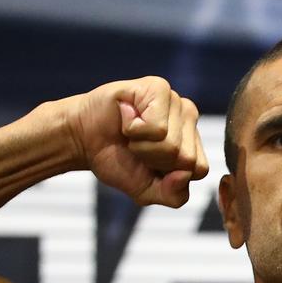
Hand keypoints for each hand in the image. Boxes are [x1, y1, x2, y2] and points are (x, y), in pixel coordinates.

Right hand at [61, 77, 208, 206]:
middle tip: (136, 146)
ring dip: (141, 145)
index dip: (168, 175)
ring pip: (171, 144)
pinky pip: (156, 127)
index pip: (198, 169)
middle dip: (153, 160)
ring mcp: (175, 100)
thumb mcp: (148, 190)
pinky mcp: (158, 87)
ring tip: (130, 133)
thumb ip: (174, 194)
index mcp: (193, 140)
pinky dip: (134, 130)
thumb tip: (185, 175)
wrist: (83, 139)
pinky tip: (126, 117)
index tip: (149, 163)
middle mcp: (189, 117)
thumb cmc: (118, 160)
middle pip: (186, 158)